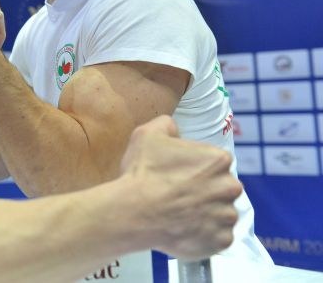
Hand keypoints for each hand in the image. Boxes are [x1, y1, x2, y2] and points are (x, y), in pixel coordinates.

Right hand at [120, 116, 240, 259]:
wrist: (134, 212)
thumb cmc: (143, 172)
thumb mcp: (147, 134)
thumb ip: (166, 125)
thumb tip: (173, 128)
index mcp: (218, 159)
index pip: (214, 161)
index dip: (195, 167)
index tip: (179, 174)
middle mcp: (231, 187)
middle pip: (222, 187)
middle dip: (206, 190)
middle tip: (179, 194)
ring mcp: (227, 216)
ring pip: (221, 212)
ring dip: (207, 213)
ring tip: (181, 214)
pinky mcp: (221, 241)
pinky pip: (218, 237)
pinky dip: (205, 234)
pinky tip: (185, 228)